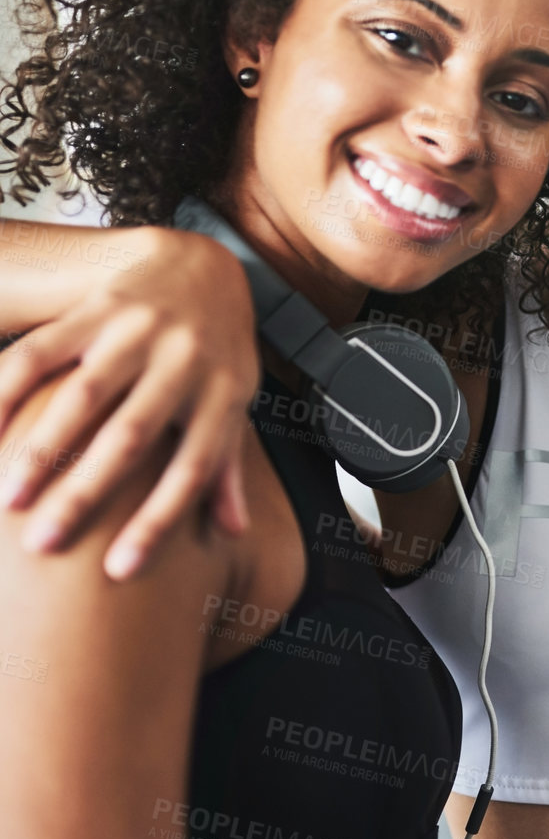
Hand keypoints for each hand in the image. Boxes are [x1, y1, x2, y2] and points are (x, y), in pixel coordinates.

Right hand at [0, 226, 258, 577]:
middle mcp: (184, 361)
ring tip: (6, 500)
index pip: (193, 469)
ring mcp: (138, 331)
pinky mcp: (97, 308)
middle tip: (42, 546)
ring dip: (41, 448)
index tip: (119, 572)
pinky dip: (8, 388)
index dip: (158, 521)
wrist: (201, 266)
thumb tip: (232, 531)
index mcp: (223, 393)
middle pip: (131, 437)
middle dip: (85, 493)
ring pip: (84, 394)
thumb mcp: (236, 400)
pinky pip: (44, 350)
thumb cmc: (217, 351)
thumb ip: (228, 464)